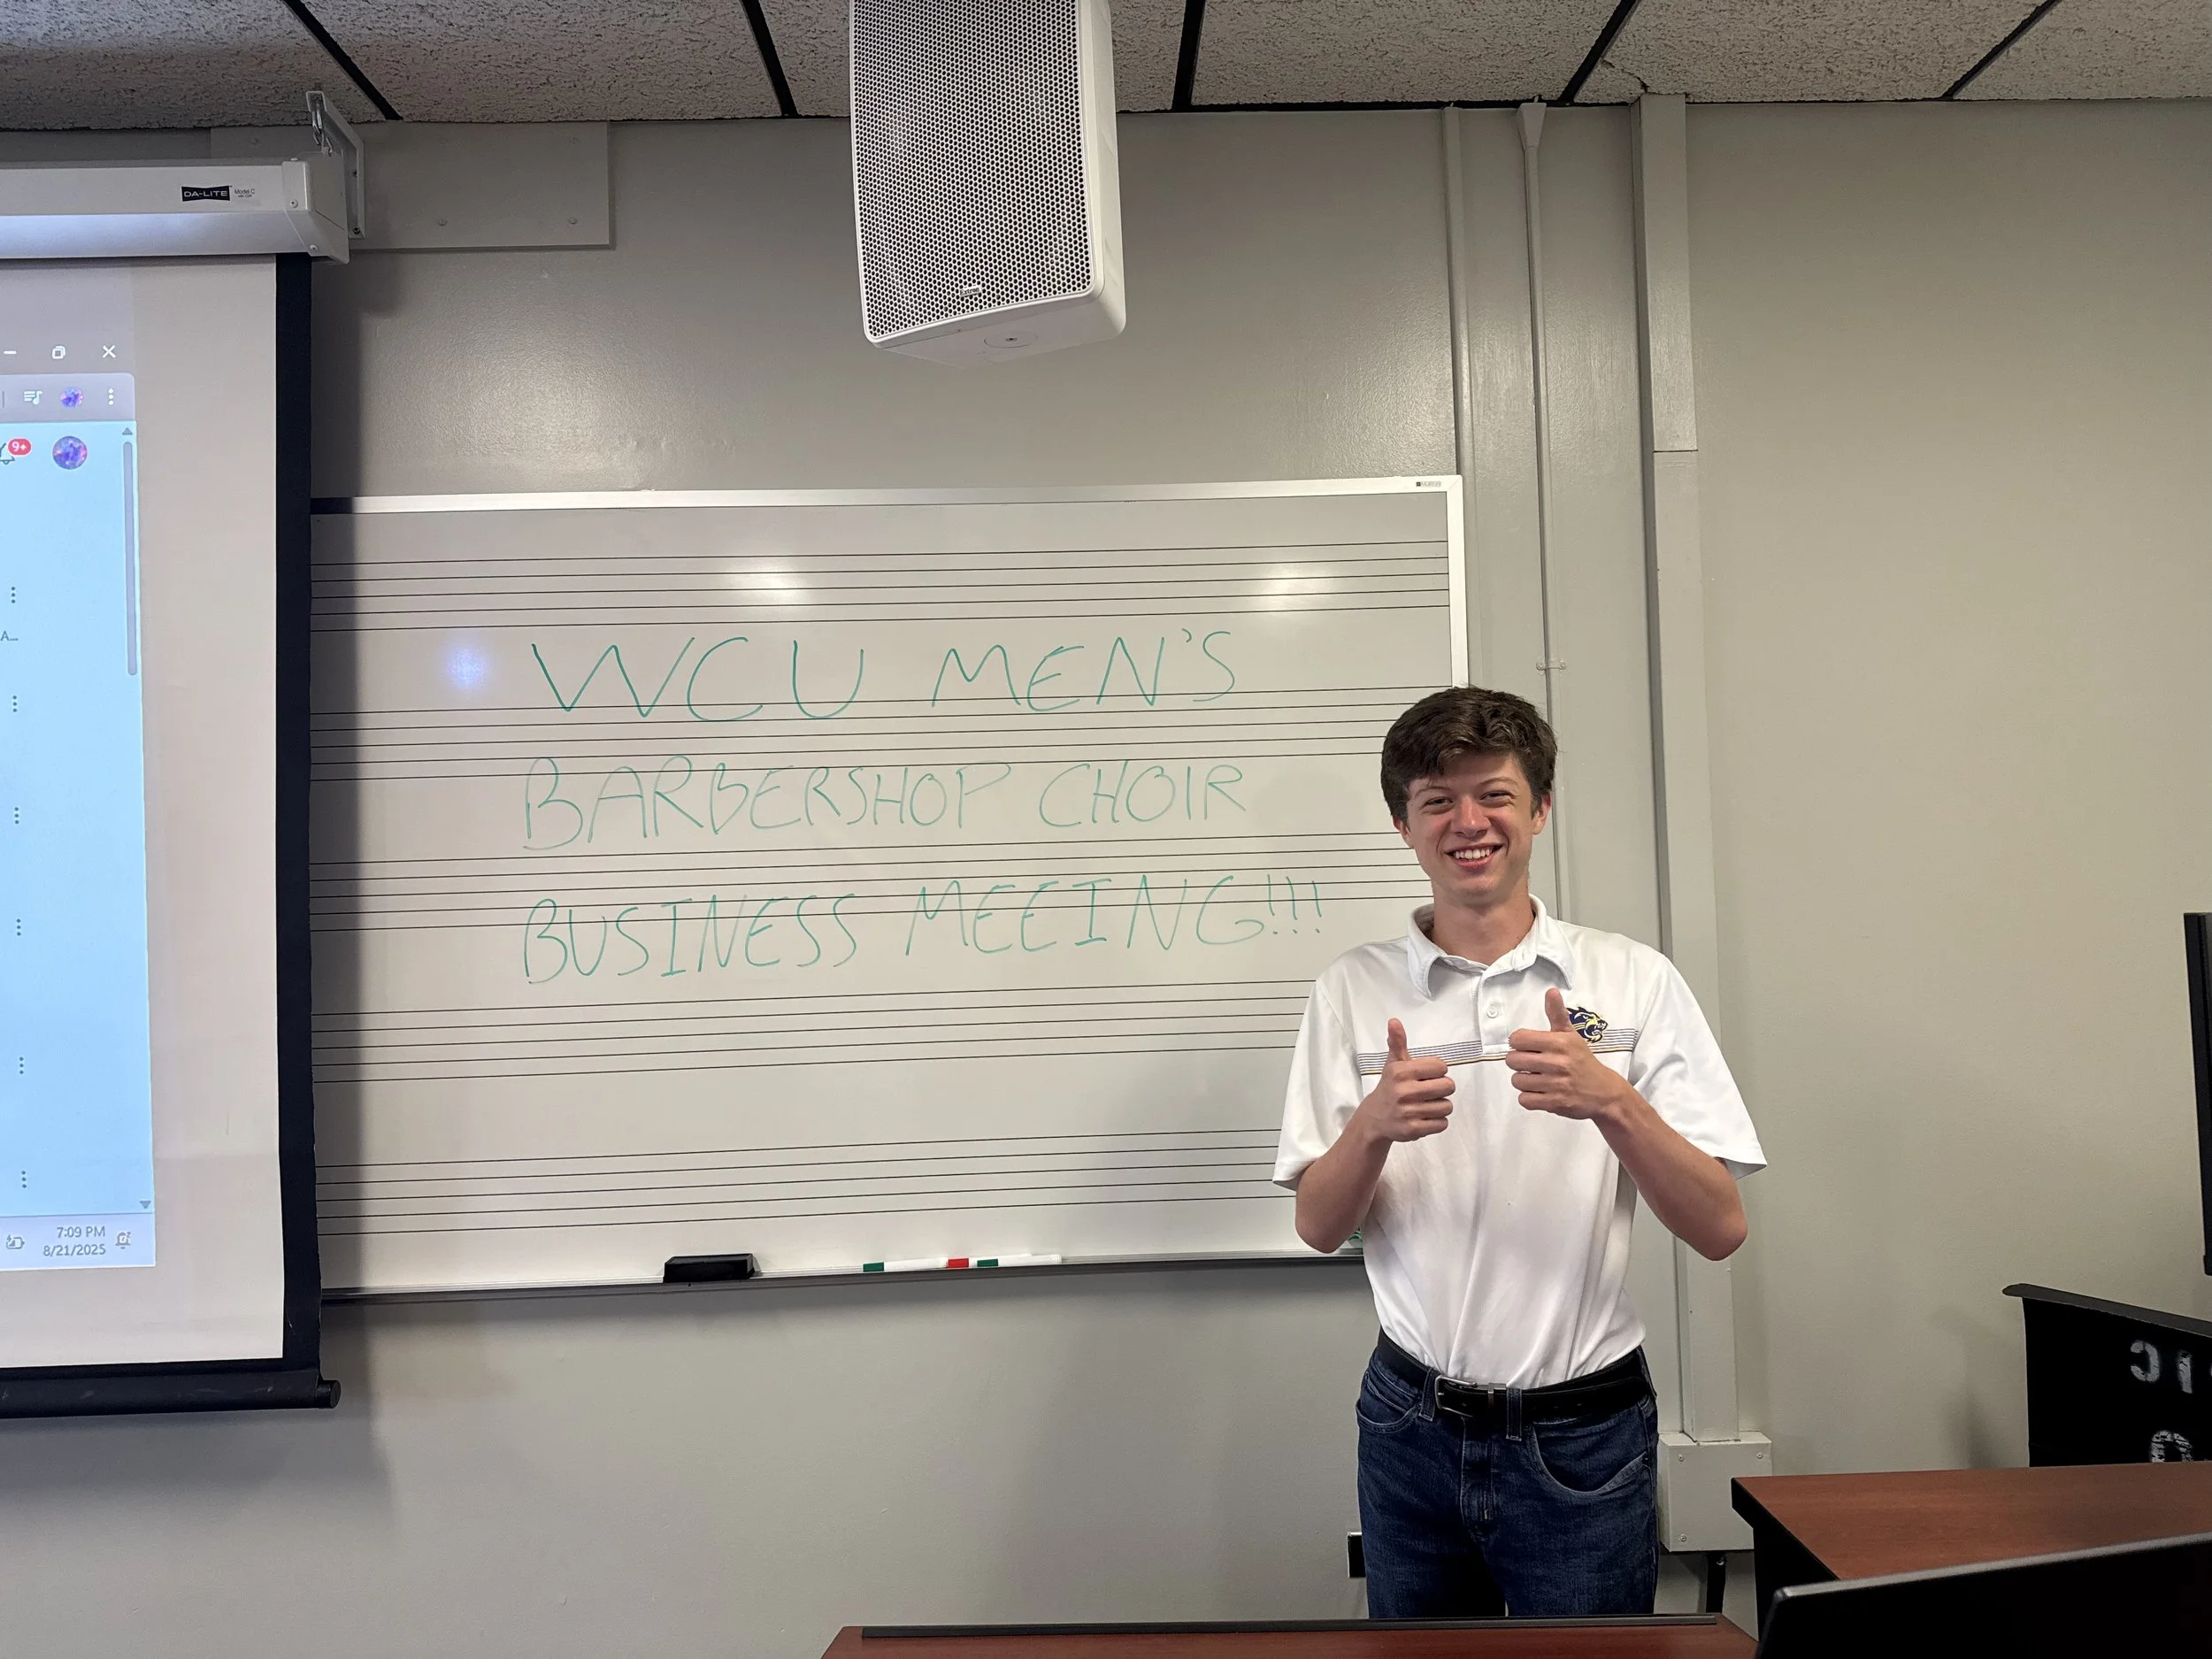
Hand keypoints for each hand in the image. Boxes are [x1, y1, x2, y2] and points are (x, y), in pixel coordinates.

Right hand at [1355, 1019, 1454, 1143]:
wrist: (1374, 1119)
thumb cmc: (1389, 1087)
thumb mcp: (1393, 1064)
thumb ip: (1397, 1043)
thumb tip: (1394, 1021)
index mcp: (1401, 1071)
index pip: (1441, 1066)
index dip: (1438, 1071)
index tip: (1427, 1076)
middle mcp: (1404, 1090)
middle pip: (1448, 1086)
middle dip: (1442, 1089)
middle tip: (1429, 1092)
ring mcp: (1409, 1111)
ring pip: (1447, 1106)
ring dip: (1441, 1106)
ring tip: (1427, 1105)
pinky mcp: (1413, 1129)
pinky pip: (1443, 1124)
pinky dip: (1438, 1122)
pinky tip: (1425, 1118)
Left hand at [1506, 989, 1634, 1121]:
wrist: (1605, 1092)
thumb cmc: (1583, 1061)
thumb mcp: (1571, 1036)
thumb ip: (1557, 1014)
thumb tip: (1551, 991)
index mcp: (1560, 1043)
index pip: (1518, 1039)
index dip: (1519, 1043)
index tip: (1528, 1047)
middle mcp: (1558, 1063)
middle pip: (1513, 1061)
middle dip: (1518, 1063)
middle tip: (1532, 1064)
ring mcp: (1557, 1085)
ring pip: (1517, 1081)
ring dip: (1524, 1081)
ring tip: (1537, 1078)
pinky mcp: (1555, 1103)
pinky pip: (1525, 1100)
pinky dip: (1529, 1098)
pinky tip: (1540, 1092)